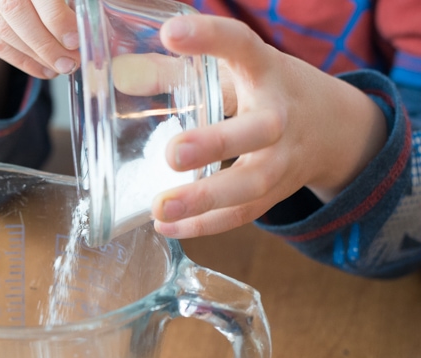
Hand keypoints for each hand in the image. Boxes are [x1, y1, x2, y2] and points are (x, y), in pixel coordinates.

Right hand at [0, 0, 80, 79]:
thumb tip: (86, 15)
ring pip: (1, 28)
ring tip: (60, 67)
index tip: (74, 37)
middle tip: (70, 60)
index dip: (54, 15)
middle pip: (14, 8)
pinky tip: (42, 69)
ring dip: (35, 54)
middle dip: (46, 40)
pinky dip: (19, 59)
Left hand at [148, 15, 386, 237]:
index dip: (210, 38)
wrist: (335, 129)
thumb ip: (177, 73)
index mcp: (266, 71)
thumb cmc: (268, 92)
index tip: (173, 32)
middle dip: (216, 143)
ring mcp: (283, 159)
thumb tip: (120, 75)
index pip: (242, 47)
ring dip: (206, 199)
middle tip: (173, 153)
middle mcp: (279, 115)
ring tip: (161, 208)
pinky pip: (242, 214)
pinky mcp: (276, 193)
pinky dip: (205, 225)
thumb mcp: (233, 72)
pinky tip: (167, 228)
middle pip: (256, 131)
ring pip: (250, 183)